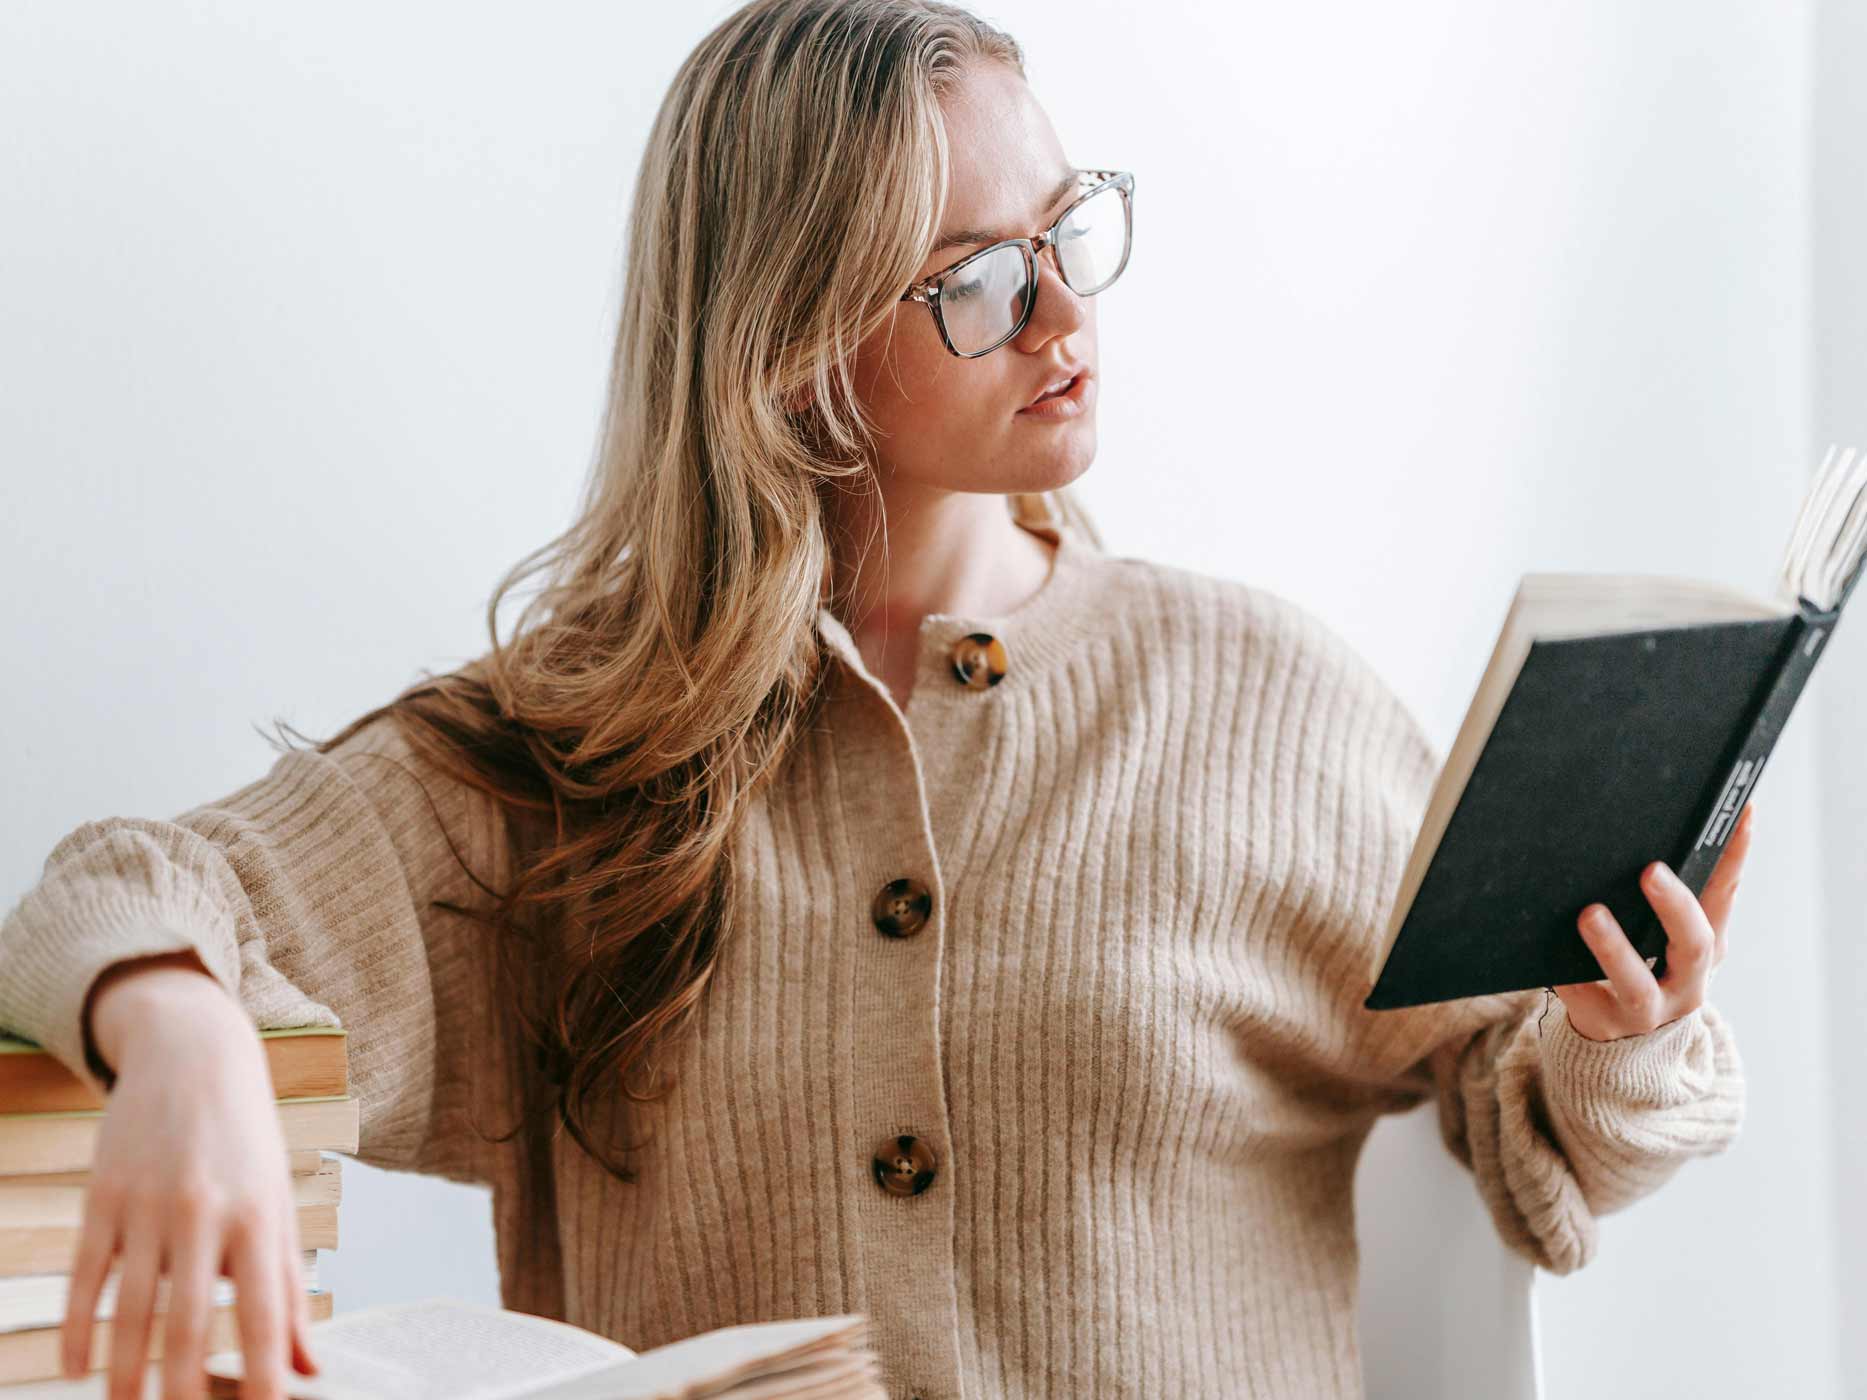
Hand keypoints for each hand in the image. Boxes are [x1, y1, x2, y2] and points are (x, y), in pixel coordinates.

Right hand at [61, 968, 320, 1399]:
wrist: (193, 1055)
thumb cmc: (246, 1139)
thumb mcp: (277, 1200)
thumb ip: (285, 1284)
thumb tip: (305, 1366)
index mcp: (257, 1216)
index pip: (261, 1311)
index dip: (260, 1371)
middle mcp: (204, 1212)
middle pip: (188, 1321)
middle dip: (182, 1389)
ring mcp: (147, 1205)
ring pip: (130, 1308)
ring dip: (126, 1372)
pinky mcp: (102, 1198)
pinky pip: (84, 1276)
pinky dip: (78, 1327)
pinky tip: (79, 1368)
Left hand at [1554, 801, 1753, 1042]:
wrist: (1625, 1047)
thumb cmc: (1646, 969)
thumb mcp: (1666, 937)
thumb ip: (1666, 895)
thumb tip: (1646, 822)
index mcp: (1705, 946)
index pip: (1725, 896)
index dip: (1735, 856)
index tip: (1738, 810)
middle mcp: (1687, 981)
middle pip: (1693, 944)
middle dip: (1675, 906)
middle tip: (1651, 870)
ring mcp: (1647, 1009)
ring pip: (1636, 982)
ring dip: (1614, 947)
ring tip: (1590, 914)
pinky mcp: (1604, 1024)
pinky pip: (1582, 999)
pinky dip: (1567, 977)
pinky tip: (1547, 957)